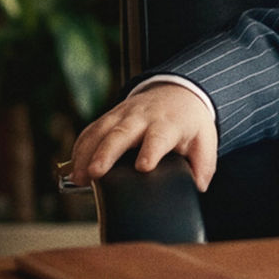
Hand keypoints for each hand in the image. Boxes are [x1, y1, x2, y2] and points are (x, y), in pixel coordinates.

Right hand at [68, 83, 217, 190]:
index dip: (150, 150)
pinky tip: (74, 167)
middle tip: (94, 173)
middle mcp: (143, 117)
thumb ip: (203, 165)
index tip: (142, 167)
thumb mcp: (205, 139)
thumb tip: (198, 187)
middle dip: (106, 152)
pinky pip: (91, 130)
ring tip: (78, 177)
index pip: (159, 137)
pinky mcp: (110, 117)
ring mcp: (123, 115)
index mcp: (169, 124)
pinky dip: (80, 147)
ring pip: (101, 131)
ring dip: (86, 153)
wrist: (178, 91)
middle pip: (122, 133)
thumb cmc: (190, 122)